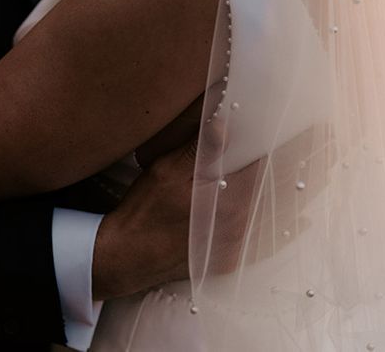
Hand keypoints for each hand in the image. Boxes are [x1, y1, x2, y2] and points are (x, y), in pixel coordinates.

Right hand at [92, 121, 257, 300]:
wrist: (126, 258)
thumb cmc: (143, 214)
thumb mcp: (166, 172)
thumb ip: (198, 150)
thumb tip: (222, 126)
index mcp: (230, 202)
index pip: (257, 165)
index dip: (250, 145)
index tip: (239, 133)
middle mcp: (239, 226)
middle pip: (255, 185)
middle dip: (241, 166)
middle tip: (221, 154)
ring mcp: (233, 246)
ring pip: (247, 206)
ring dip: (234, 190)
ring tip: (208, 180)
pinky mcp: (224, 258)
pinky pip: (236, 227)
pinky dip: (227, 213)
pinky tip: (204, 207)